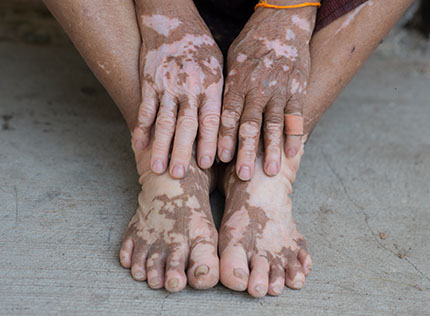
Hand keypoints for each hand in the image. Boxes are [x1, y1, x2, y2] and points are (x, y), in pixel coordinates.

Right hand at [133, 0, 222, 177]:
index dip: (210, 142)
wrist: (173, 21)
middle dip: (182, 152)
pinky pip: (145, 108)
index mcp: (210, 86)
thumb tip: (228, 130)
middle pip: (185, 125)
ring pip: (163, 121)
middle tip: (179, 175)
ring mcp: (166, 86)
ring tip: (157, 168)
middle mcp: (189, 88)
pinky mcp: (149, 82)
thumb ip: (220, 99)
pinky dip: (141, 127)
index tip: (210, 164)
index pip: (211, 119)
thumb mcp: (219, 70)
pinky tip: (138, 145)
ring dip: (160, 146)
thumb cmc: (202, 50)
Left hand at [218, 6, 315, 179]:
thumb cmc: (250, 46)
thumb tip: (211, 118)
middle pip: (250, 125)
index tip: (220, 160)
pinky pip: (296, 115)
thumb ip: (225, 91)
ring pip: (274, 124)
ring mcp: (279, 89)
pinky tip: (292, 153)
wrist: (281, 22)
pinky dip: (294, 135)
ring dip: (272, 150)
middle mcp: (257, 88)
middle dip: (246, 151)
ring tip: (270, 171)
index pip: (228, 115)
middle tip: (243, 175)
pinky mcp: (297, 89)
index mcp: (237, 82)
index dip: (224, 138)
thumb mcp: (230, 63)